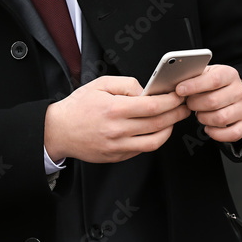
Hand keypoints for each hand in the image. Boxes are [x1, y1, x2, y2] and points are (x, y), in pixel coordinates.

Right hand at [44, 75, 190, 163]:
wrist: (57, 130)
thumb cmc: (78, 106)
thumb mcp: (100, 84)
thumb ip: (127, 84)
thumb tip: (147, 91)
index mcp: (114, 109)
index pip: (152, 106)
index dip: (171, 101)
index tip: (179, 96)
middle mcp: (117, 130)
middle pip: (158, 124)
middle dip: (176, 114)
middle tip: (184, 107)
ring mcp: (117, 146)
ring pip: (154, 141)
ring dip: (169, 130)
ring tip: (173, 120)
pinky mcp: (116, 157)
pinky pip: (141, 150)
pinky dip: (153, 140)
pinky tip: (156, 130)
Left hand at [175, 65, 241, 142]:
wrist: (232, 93)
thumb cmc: (213, 84)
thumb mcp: (205, 74)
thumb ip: (193, 76)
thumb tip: (175, 80)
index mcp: (229, 74)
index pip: (213, 80)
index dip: (194, 86)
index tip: (179, 90)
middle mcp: (240, 91)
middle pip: (214, 101)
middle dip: (195, 105)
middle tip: (189, 104)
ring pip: (221, 119)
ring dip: (204, 118)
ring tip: (199, 114)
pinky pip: (232, 134)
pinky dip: (216, 134)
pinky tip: (208, 127)